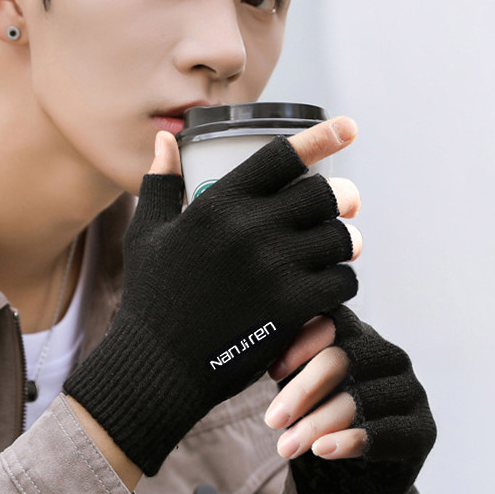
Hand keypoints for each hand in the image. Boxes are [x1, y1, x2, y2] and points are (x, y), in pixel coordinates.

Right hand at [65, 120, 358, 476]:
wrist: (156, 365)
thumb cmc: (149, 297)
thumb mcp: (145, 233)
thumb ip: (160, 183)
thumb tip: (166, 140)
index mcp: (217, 204)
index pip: (282, 158)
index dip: (321, 138)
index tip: (349, 128)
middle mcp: (249, 229)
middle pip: (322, 194)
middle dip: (339, 199)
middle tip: (343, 207)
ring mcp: (273, 269)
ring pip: (339, 238)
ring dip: (343, 242)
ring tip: (334, 249)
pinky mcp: (291, 308)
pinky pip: (341, 282)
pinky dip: (341, 283)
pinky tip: (326, 288)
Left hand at [267, 307, 436, 493]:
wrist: (362, 478)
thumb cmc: (323, 417)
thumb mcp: (303, 390)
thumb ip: (288, 370)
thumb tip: (251, 358)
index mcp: (358, 335)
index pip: (332, 323)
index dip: (301, 343)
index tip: (271, 371)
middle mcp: (389, 356)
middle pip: (342, 360)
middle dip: (302, 390)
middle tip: (272, 420)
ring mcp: (411, 391)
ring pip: (359, 399)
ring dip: (317, 424)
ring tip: (285, 447)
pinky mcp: (423, 429)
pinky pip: (385, 432)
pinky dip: (349, 441)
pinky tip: (322, 451)